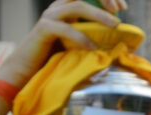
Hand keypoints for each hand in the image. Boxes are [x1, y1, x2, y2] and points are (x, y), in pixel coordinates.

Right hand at [0, 0, 124, 87]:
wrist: (27, 71)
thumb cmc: (55, 59)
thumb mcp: (79, 44)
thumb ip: (94, 37)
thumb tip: (122, 41)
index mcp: (67, 7)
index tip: (123, 8)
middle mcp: (58, 7)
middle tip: (119, 11)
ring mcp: (50, 16)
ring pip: (77, 5)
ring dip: (98, 14)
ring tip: (114, 26)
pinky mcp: (43, 29)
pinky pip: (65, 28)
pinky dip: (80, 37)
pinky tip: (92, 48)